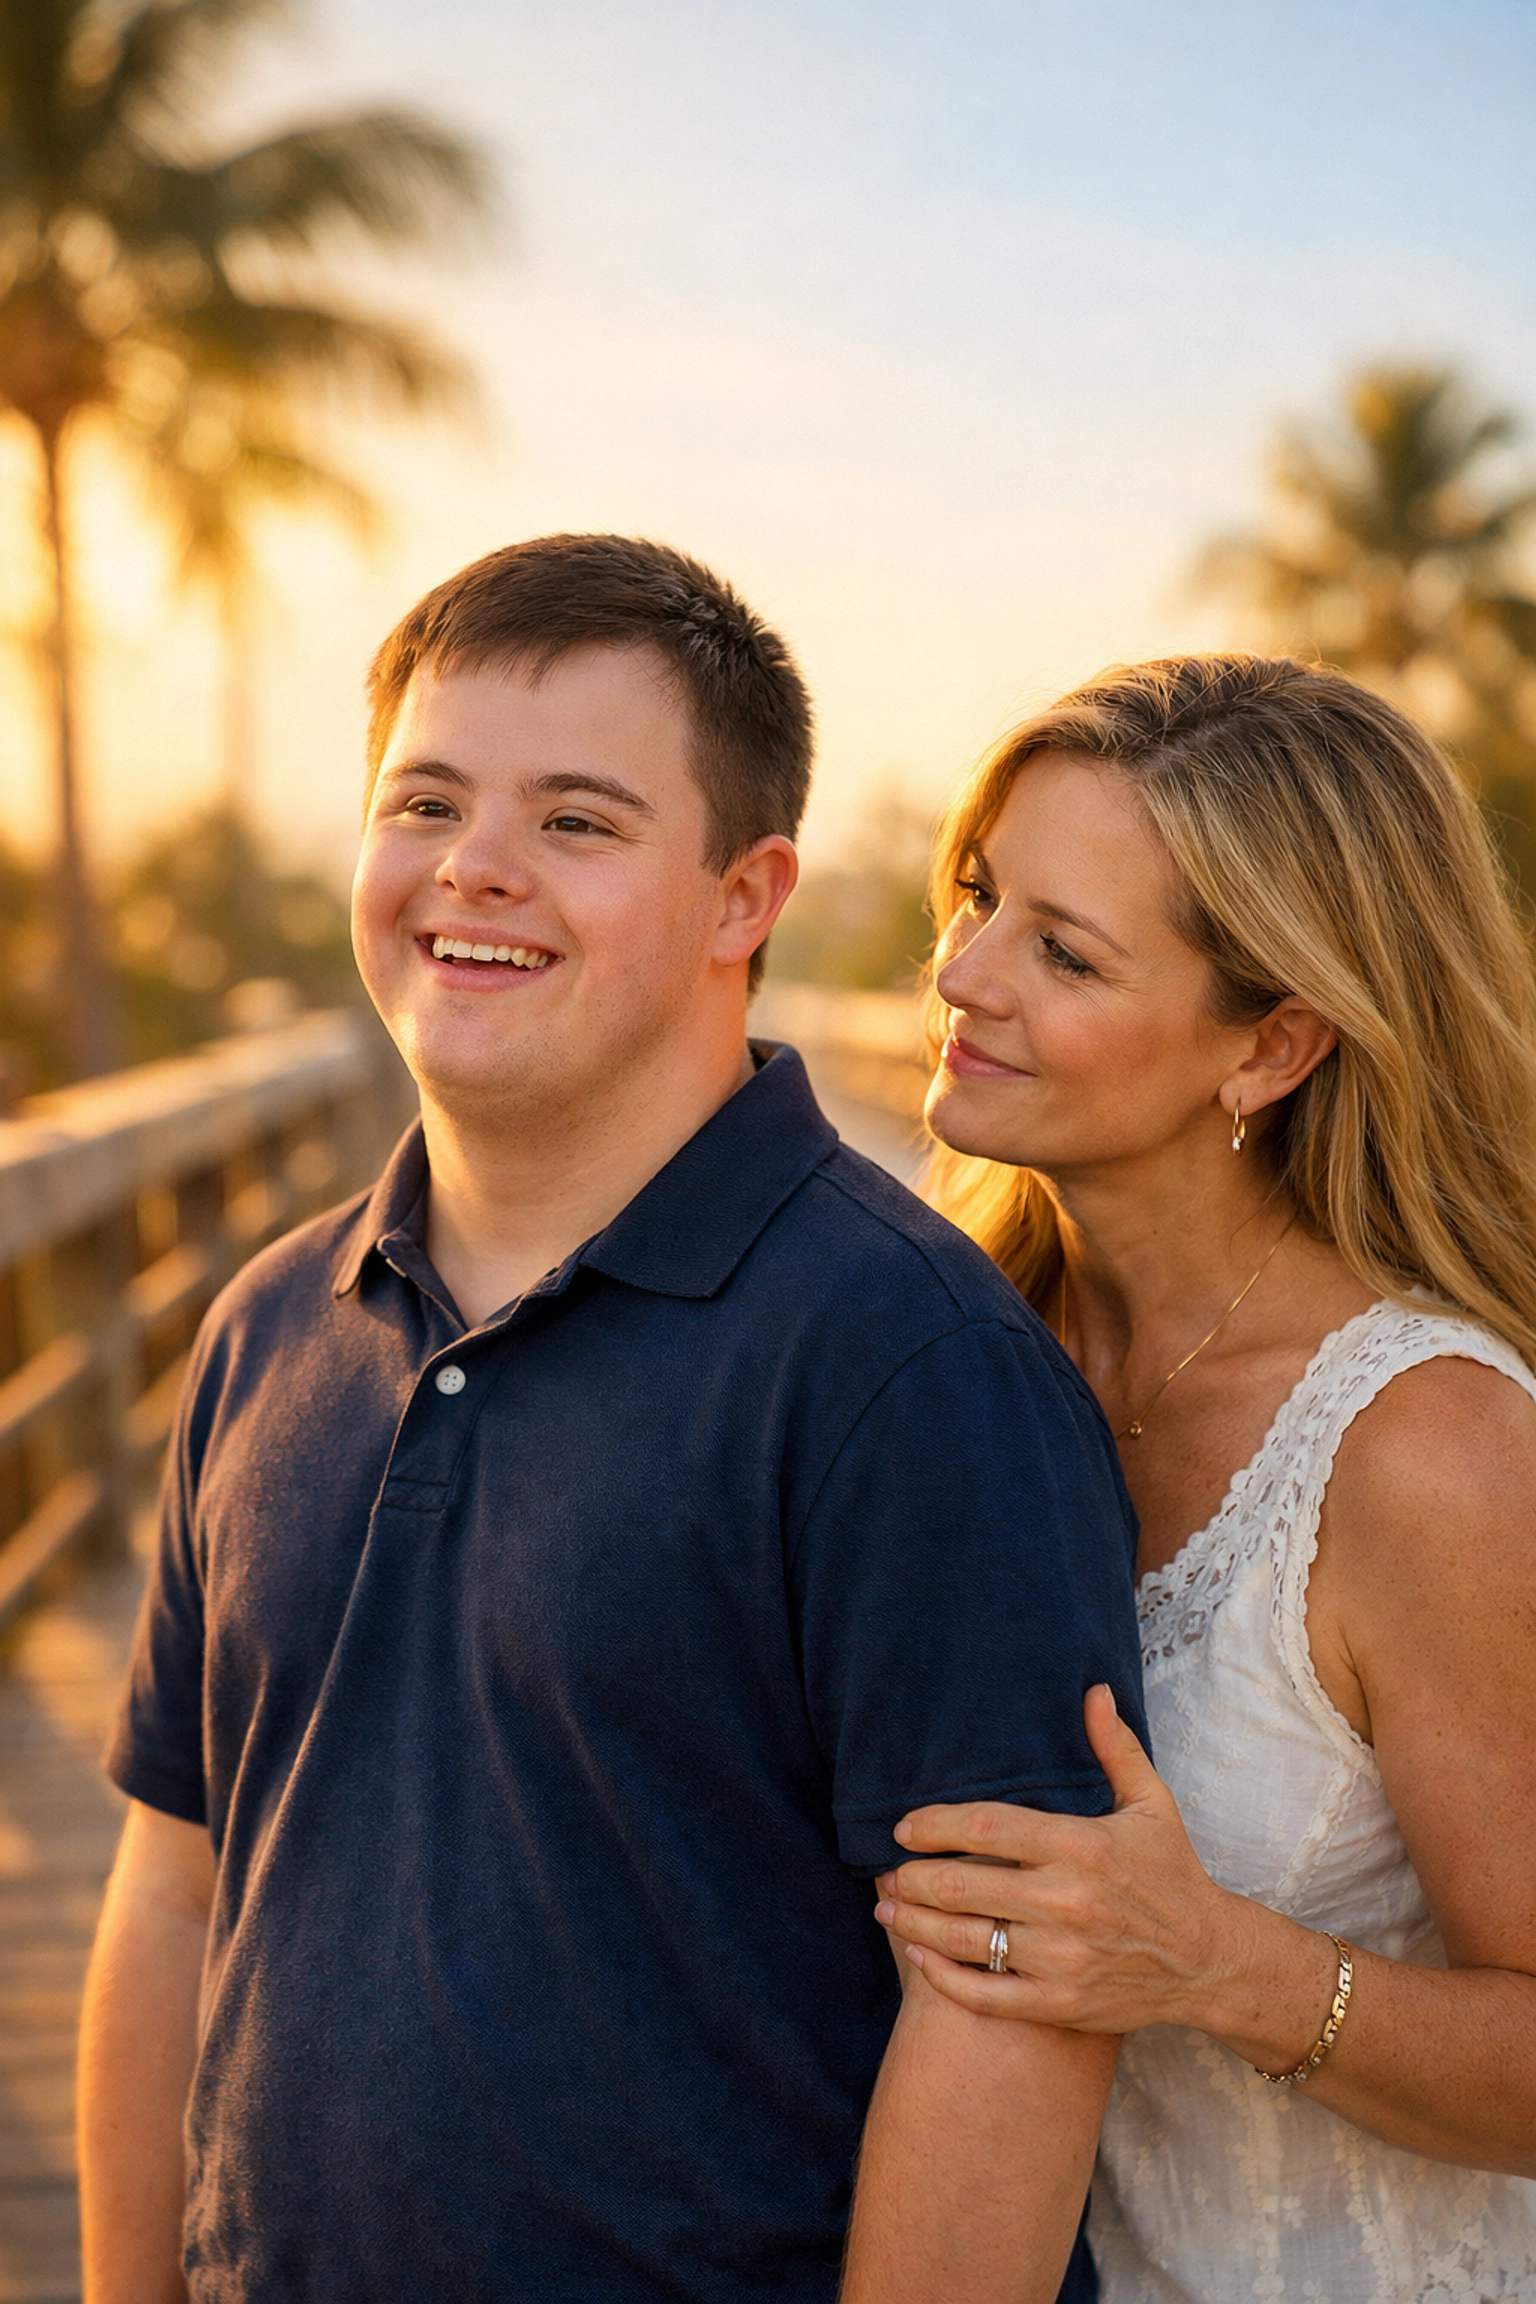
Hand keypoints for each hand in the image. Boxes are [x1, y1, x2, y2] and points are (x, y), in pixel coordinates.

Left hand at [874, 1685, 1245, 2032]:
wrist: (1210, 1961)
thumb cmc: (1173, 1874)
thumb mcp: (1152, 1804)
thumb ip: (1115, 1748)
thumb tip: (1094, 1691)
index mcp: (1082, 1846)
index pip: (987, 1828)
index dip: (936, 1825)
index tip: (905, 1827)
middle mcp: (1068, 1902)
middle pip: (965, 1886)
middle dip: (913, 1877)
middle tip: (886, 1870)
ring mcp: (1063, 1958)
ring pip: (967, 1941)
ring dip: (915, 1923)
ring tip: (885, 1907)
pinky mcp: (1062, 2003)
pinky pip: (986, 1995)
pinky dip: (944, 1977)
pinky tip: (919, 1956)